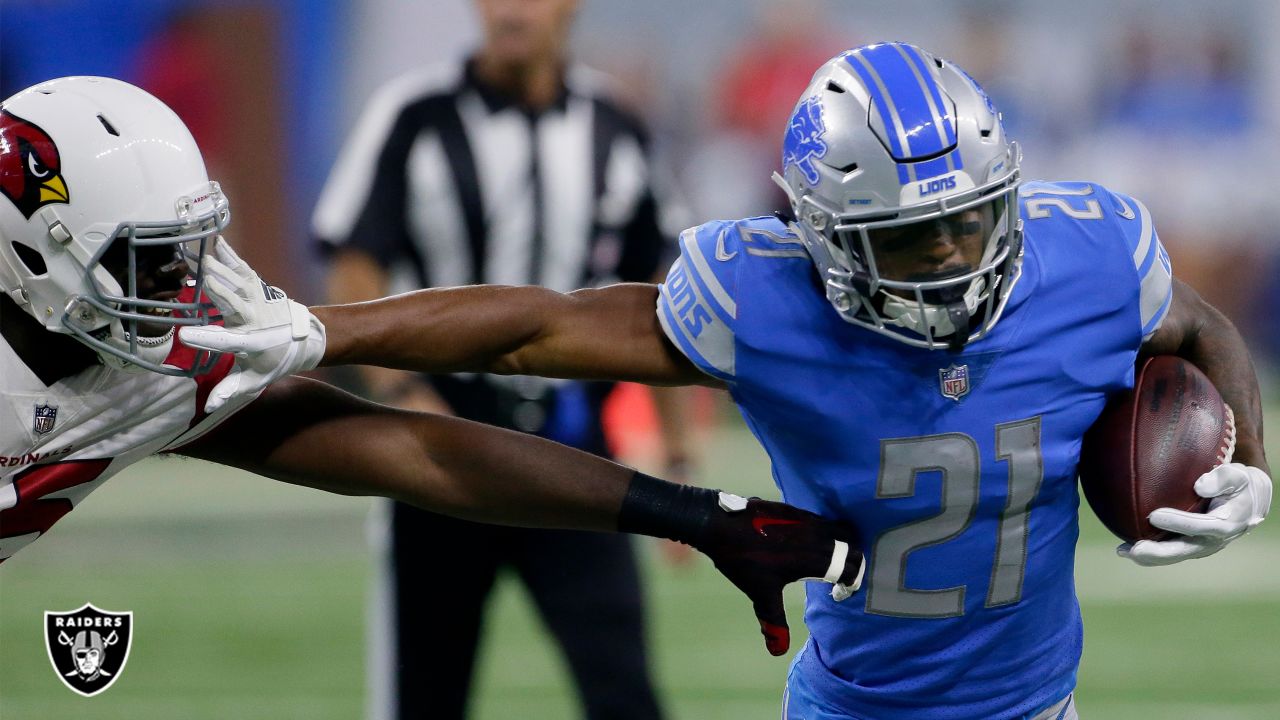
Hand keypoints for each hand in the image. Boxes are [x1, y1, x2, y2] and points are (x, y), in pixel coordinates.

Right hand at [178, 239, 326, 412]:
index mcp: (248, 343)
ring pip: (236, 283)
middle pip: (231, 303)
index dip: (206, 339)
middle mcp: (252, 320)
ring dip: (217, 269)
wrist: (305, 339)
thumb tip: (207, 407)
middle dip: (214, 290)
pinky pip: (243, 270)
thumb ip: (230, 391)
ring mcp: (257, 301)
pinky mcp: (258, 288)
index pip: (225, 342)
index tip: (184, 335)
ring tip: (197, 256)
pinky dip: (230, 256)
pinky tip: (216, 243)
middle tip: (191, 277)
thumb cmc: (273, 361)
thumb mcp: (254, 381)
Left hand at [692, 493, 864, 655]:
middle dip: (853, 561)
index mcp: (815, 557)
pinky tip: (804, 545)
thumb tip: (778, 651)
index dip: (852, 582)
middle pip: (853, 543)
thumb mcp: (762, 595)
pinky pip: (821, 520)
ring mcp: (806, 518)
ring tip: (825, 561)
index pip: (852, 566)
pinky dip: (825, 532)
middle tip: (840, 577)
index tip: (839, 593)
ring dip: (841, 544)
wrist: (720, 525)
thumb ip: (774, 622)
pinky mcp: (794, 509)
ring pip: (838, 528)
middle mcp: (817, 535)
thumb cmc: (744, 561)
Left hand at [1118, 463, 1271, 565]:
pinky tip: (1124, 549)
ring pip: (1174, 555)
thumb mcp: (1238, 476)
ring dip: (1149, 556)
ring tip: (1123, 552)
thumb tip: (1199, 486)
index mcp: (1227, 523)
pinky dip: (1149, 553)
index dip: (1180, 523)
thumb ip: (1222, 478)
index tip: (1154, 515)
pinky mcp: (1191, 546)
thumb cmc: (1239, 485)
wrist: (1248, 501)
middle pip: (1185, 549)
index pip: (1203, 526)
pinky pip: (1169, 552)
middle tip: (1135, 549)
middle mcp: (1214, 540)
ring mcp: (1202, 546)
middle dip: (1160, 552)